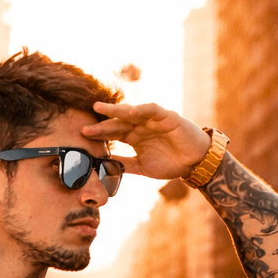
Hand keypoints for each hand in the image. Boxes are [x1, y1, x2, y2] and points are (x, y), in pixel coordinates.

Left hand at [82, 102, 210, 180]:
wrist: (194, 162)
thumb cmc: (170, 163)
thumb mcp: (142, 168)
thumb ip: (124, 165)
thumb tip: (104, 167)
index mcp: (134, 137)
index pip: (113, 134)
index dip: (99, 134)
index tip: (83, 136)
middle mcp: (141, 126)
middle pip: (118, 122)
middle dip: (102, 123)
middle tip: (85, 124)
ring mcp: (153, 120)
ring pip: (131, 112)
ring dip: (116, 110)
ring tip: (100, 109)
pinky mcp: (167, 116)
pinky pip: (152, 110)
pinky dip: (142, 109)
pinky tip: (130, 111)